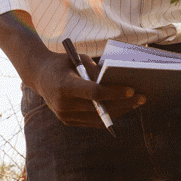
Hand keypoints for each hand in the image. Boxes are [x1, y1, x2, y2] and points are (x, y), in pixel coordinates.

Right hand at [26, 51, 143, 126]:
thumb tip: (119, 81)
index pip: (94, 93)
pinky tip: (123, 108)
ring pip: (98, 118)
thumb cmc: (63, 63)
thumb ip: (96, 70)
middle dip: (123, 103)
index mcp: (64, 86)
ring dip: (119, 111)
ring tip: (136, 103)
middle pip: (99, 108)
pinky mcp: (67, 121)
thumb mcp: (79, 59)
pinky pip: (92, 122)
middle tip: (142, 97)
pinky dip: (109, 116)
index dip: (114, 93)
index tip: (132, 90)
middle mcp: (63, 104)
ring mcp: (64, 115)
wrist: (39, 75)